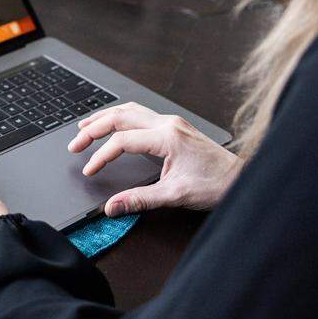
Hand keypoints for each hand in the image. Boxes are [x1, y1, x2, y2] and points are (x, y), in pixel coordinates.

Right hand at [67, 102, 241, 215]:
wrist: (241, 179)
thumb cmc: (215, 185)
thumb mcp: (175, 195)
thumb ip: (139, 200)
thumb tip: (112, 208)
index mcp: (167, 137)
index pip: (123, 141)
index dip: (101, 155)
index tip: (89, 169)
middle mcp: (168, 123)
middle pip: (121, 116)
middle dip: (94, 128)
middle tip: (75, 143)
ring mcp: (172, 122)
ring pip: (130, 111)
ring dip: (105, 117)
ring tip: (84, 127)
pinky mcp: (174, 126)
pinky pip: (141, 114)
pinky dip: (120, 117)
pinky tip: (114, 124)